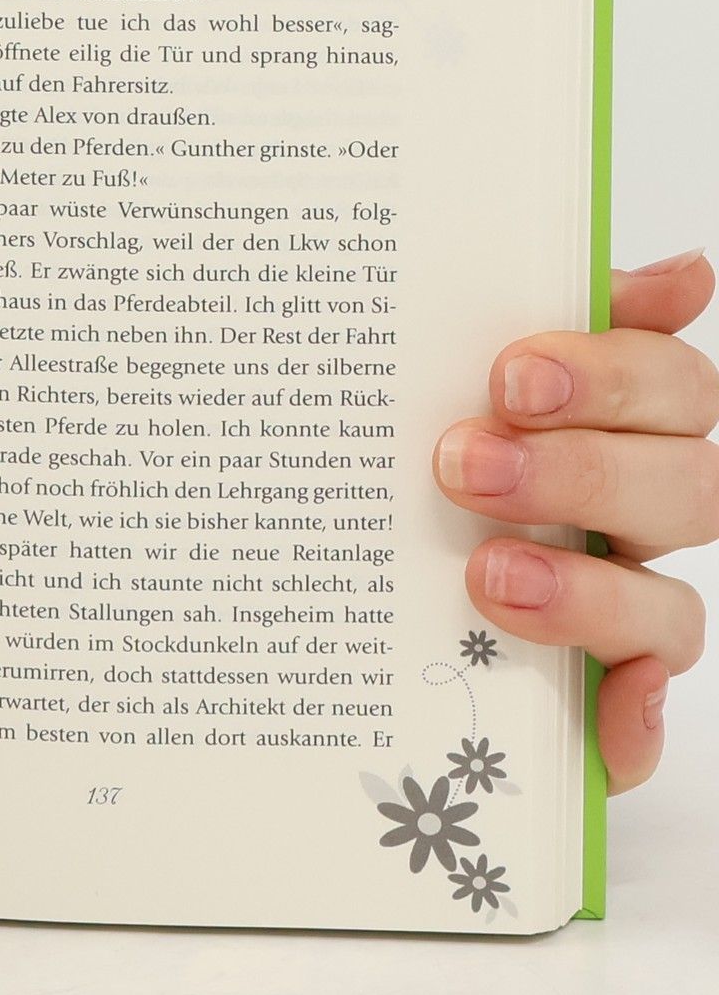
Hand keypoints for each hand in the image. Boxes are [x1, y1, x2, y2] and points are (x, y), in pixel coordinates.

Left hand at [435, 248, 716, 793]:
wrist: (313, 580)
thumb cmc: (398, 457)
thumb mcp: (434, 374)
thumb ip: (515, 311)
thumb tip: (685, 274)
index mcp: (611, 424)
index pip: (669, 384)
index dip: (610, 373)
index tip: (512, 373)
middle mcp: (630, 514)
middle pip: (683, 486)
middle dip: (579, 471)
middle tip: (463, 463)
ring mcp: (618, 608)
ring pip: (667, 605)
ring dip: (588, 593)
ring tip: (489, 576)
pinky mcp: (590, 702)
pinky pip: (635, 720)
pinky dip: (631, 720)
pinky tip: (607, 709)